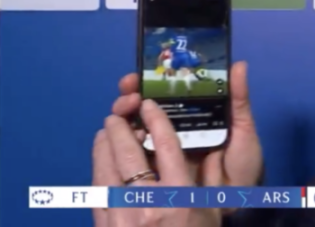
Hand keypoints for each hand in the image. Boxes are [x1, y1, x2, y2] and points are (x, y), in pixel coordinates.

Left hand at [92, 100, 220, 226]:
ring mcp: (122, 216)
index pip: (165, 146)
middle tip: (117, 115)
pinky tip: (100, 162)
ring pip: (105, 170)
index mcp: (179, 197)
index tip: (150, 105)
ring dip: (103, 146)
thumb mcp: (213, 214)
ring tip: (105, 132)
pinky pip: (97, 191)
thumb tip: (208, 149)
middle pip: (128, 153)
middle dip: (119, 129)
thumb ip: (210, 181)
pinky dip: (97, 170)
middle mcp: (148, 203)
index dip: (156, 120)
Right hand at [111, 62, 262, 188]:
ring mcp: (162, 149)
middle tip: (129, 94)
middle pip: (143, 108)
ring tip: (125, 109)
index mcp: (193, 115)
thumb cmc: (243, 163)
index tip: (138, 76)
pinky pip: (134, 155)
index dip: (148, 81)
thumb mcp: (243, 128)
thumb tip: (239, 64)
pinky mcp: (155, 170)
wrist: (239, 200)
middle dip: (129, 97)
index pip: (165, 93)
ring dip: (124, 116)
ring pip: (134, 128)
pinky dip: (123, 144)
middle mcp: (174, 128)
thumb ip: (239, 99)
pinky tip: (123, 136)